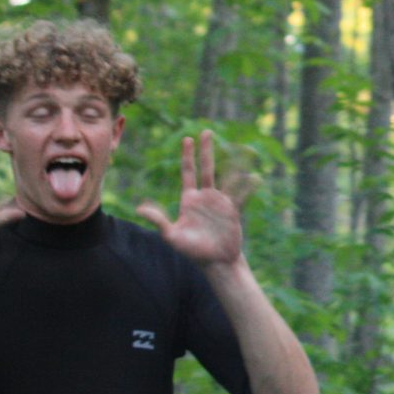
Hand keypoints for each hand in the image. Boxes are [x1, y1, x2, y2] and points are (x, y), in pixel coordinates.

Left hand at [138, 130, 252, 267]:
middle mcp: (205, 197)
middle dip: (206, 150)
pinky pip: (241, 195)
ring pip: (226, 177)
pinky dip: (247, 186)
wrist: (215, 261)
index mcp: (189, 199)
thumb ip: (158, 221)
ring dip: (231, 163)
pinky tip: (254, 177)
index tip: (187, 139)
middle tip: (206, 131)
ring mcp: (220, 202)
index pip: (188, 172)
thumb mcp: (172, 236)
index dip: (187, 155)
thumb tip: (139, 210)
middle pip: (206, 168)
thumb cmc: (192, 250)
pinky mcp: (233, 210)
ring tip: (239, 149)